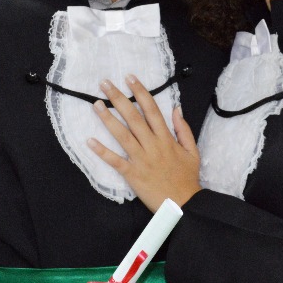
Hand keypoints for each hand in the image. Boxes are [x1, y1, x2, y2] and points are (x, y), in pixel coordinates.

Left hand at [86, 75, 200, 211]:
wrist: (184, 204)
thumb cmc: (187, 178)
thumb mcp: (192, 151)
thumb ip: (183, 129)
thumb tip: (176, 109)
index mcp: (166, 139)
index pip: (152, 110)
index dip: (140, 92)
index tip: (129, 78)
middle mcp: (153, 145)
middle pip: (134, 118)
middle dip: (118, 99)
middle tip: (105, 84)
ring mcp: (142, 160)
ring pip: (123, 135)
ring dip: (108, 119)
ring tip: (96, 104)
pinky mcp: (133, 175)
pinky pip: (116, 161)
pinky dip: (103, 152)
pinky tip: (90, 141)